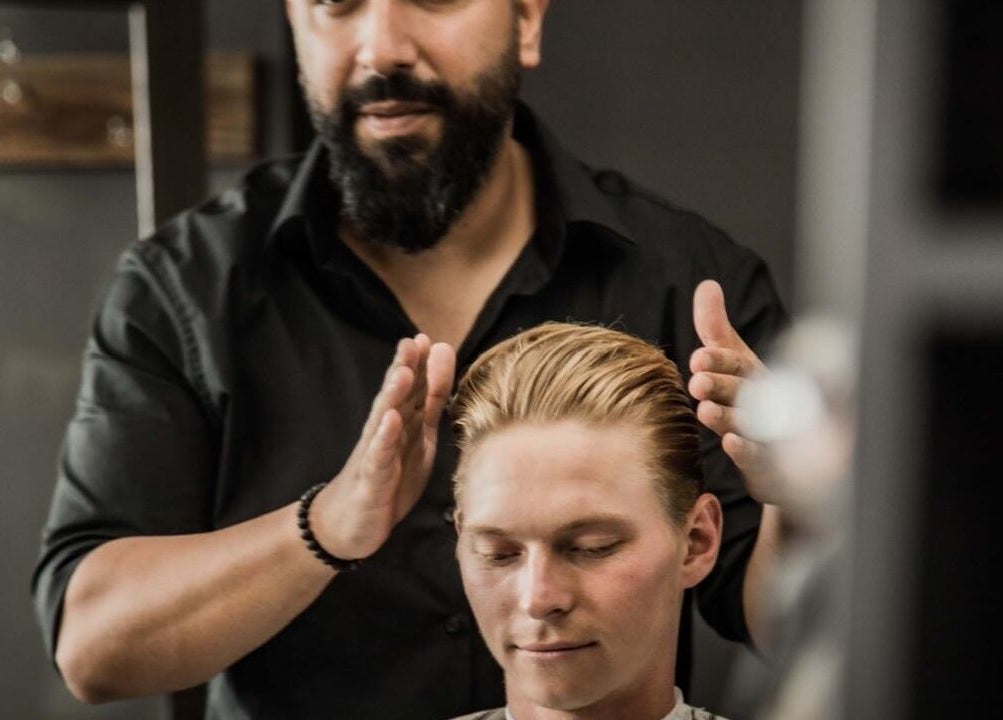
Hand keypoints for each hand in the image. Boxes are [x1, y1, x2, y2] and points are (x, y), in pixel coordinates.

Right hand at [313, 334, 455, 561]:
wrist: (350, 523)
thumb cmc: (388, 477)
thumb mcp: (419, 436)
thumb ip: (432, 401)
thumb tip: (443, 360)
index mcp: (403, 423)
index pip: (413, 389)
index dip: (422, 366)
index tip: (429, 339)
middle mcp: (386, 433)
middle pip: (396, 396)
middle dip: (404, 369)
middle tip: (412, 342)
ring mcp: (376, 454)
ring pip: (384, 420)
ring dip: (393, 396)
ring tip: (402, 373)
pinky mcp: (371, 479)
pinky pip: (378, 456)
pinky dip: (384, 438)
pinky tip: (390, 421)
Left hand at [689, 280, 776, 502]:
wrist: (786, 457)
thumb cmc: (754, 398)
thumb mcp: (732, 362)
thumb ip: (716, 329)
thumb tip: (707, 286)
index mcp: (755, 375)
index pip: (737, 363)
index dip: (719, 359)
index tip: (697, 358)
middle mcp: (765, 401)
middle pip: (743, 391)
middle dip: (721, 385)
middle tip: (697, 381)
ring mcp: (770, 434)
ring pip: (750, 424)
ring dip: (728, 416)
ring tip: (705, 411)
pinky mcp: (769, 467)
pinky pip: (761, 459)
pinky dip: (748, 451)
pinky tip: (732, 443)